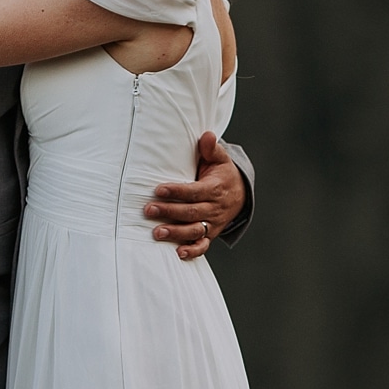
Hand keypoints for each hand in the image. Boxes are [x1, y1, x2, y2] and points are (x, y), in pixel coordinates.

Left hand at [146, 131, 244, 259]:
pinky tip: (178, 253)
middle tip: (148, 210)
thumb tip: (206, 135)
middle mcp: (214, 208)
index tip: (159, 189)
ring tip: (156, 232)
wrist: (240, 194)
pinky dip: (192, 251)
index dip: (177, 191)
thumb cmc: (222, 174)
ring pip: (195, 230)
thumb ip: (211, 148)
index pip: (194, 191)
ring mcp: (212, 223)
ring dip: (176, 233)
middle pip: (191, 212)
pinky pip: (203, 246)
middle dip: (169, 212)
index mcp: (215, 188)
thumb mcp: (220, 159)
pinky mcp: (210, 234)